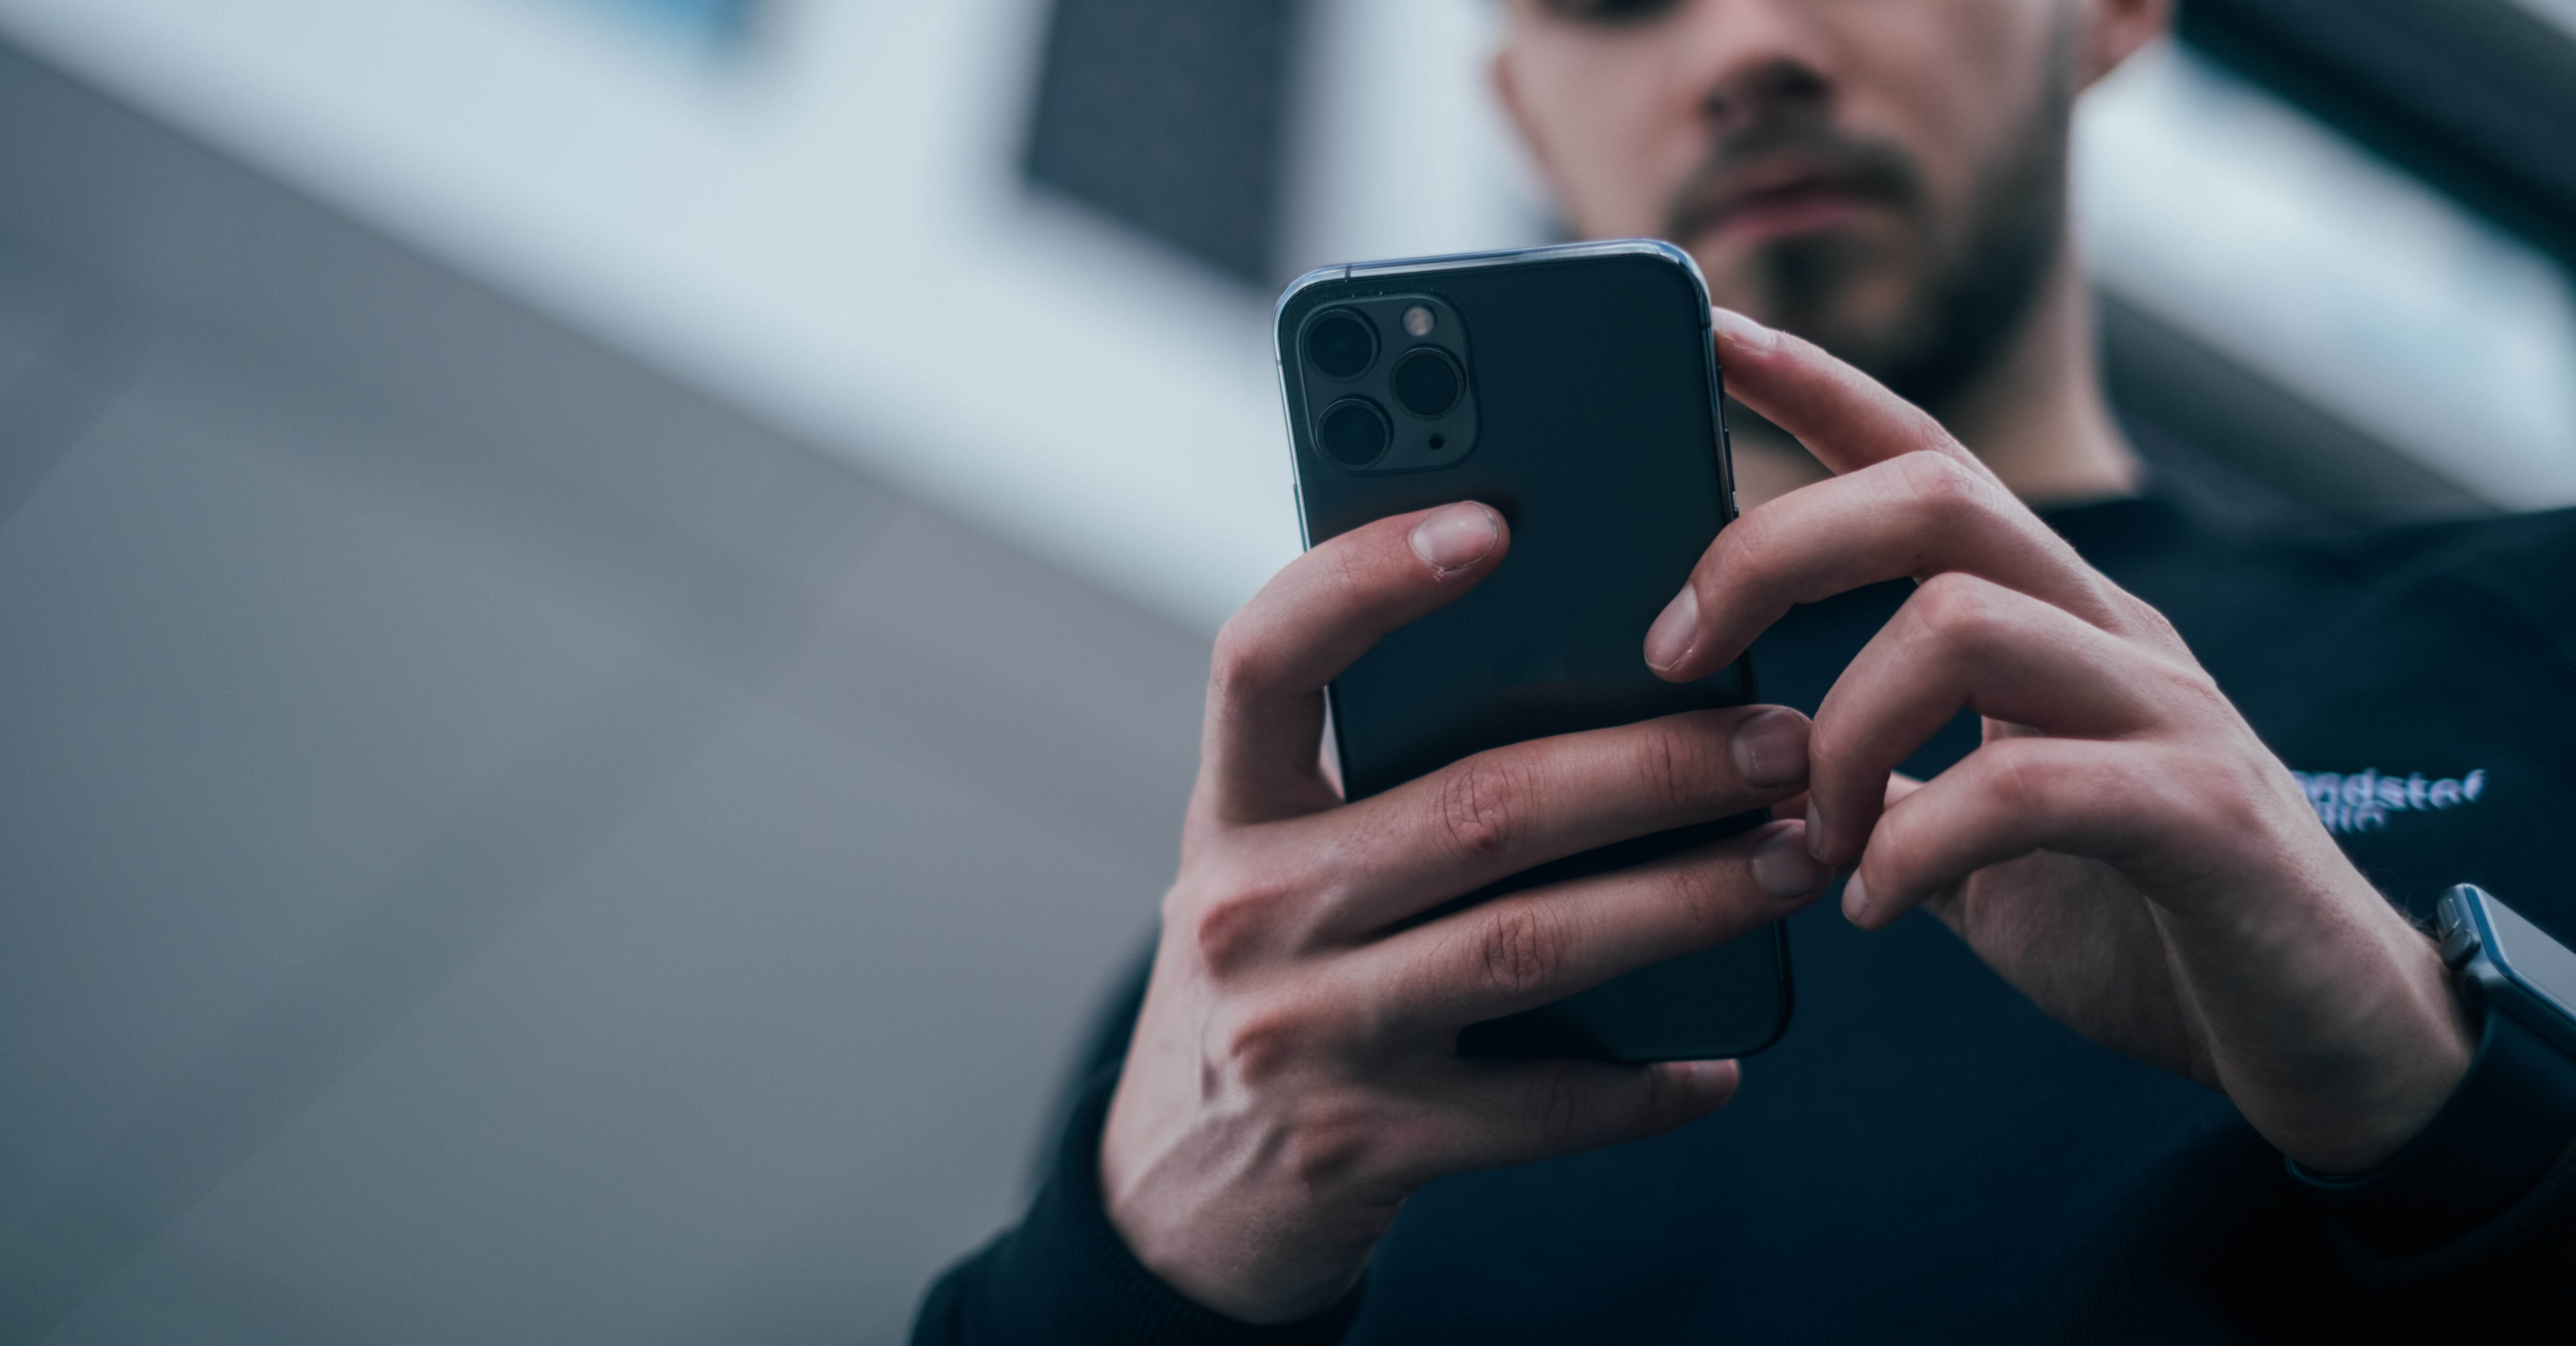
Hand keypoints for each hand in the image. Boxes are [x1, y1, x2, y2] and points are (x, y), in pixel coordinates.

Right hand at [1101, 502, 1832, 1322]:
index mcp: (1231, 812)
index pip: (1265, 657)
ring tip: (1793, 858)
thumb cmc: (1272, 978)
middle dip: (1650, 764)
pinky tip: (1719, 1061)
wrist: (1178, 1195)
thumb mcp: (1279, 863)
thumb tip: (1590, 674)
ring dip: (1684, 900)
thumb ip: (1375, 780)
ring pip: (1530, 945)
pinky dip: (1641, 1087)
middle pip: (1474, 807)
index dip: (1364, 579)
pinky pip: (1537, 1112)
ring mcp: (1302, 1034)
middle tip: (1779, 738)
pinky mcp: (1362, 1147)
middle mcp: (1250, 911)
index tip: (1490, 521)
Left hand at [1643, 309, 2473, 1173]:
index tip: (1711, 335)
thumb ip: (1893, 790)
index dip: (1817, 389)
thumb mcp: (1982, 844)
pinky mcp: (2206, 817)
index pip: (1927, 459)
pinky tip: (1875, 907)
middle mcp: (2113, 636)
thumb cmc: (2146, 931)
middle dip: (1773, 551)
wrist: (2331, 1038)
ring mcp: (2168, 715)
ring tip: (1809, 839)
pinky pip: (2026, 787)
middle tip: (1671, 651)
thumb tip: (1761, 772)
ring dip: (1840, 734)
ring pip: (1962, 622)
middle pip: (1931, 497)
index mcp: (2054, 624)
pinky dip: (1915, 848)